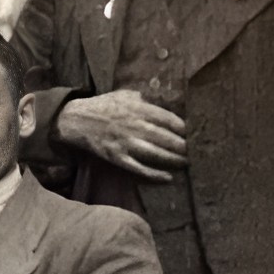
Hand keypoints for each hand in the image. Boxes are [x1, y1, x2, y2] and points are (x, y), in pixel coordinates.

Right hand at [54, 90, 186, 181]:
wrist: (75, 120)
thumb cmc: (102, 106)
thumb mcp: (125, 95)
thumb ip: (145, 99)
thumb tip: (164, 102)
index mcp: (139, 109)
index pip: (171, 120)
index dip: (187, 129)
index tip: (198, 134)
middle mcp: (135, 126)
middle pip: (168, 139)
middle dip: (185, 147)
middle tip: (199, 153)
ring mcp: (126, 143)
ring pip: (157, 154)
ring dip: (175, 160)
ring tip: (188, 164)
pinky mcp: (117, 157)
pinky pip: (139, 169)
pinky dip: (154, 175)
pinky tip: (168, 178)